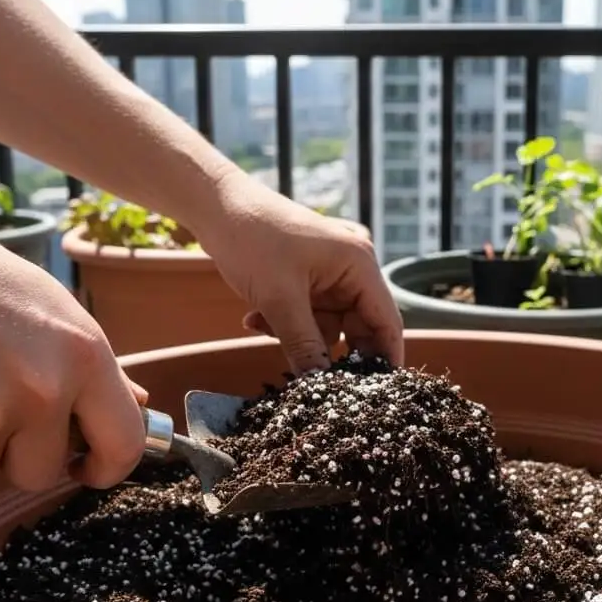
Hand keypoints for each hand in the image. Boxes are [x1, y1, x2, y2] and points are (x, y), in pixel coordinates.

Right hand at [0, 192, 146, 490]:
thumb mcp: (56, 312)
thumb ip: (96, 369)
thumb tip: (136, 405)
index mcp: (84, 358)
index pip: (123, 445)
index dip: (107, 468)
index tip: (89, 468)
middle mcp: (40, 392)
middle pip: (41, 472)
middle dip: (22, 453)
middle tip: (0, 409)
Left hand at [193, 176, 403, 373]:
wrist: (215, 207)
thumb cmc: (252, 239)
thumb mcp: (279, 299)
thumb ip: (304, 346)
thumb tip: (319, 389)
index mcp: (360, 264)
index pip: (387, 321)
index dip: (386, 359)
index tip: (379, 394)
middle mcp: (353, 267)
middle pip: (359, 326)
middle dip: (330, 349)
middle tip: (310, 377)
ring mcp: (331, 272)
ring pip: (330, 324)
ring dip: (300, 335)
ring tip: (263, 324)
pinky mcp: (310, 277)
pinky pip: (310, 314)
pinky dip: (287, 322)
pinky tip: (256, 318)